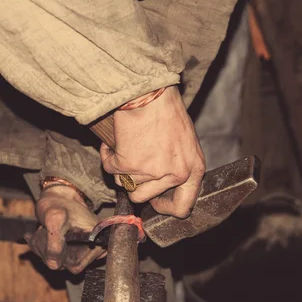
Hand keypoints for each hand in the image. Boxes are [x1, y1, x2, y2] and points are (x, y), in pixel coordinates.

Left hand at [26, 185, 104, 272]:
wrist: (56, 197)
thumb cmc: (57, 204)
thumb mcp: (55, 220)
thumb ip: (54, 243)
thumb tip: (54, 266)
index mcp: (96, 241)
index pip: (76, 265)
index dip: (59, 257)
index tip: (50, 237)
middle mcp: (92, 248)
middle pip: (65, 265)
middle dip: (48, 251)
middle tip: (41, 233)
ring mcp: (81, 250)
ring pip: (57, 262)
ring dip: (43, 249)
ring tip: (40, 232)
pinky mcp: (72, 249)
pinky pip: (53, 258)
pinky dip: (42, 248)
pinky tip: (37, 235)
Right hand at [100, 86, 204, 217]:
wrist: (150, 94)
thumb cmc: (168, 111)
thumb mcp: (186, 141)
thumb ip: (179, 165)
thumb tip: (163, 184)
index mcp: (193, 170)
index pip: (182, 207)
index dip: (164, 206)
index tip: (154, 199)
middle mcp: (174, 174)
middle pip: (143, 197)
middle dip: (133, 183)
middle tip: (132, 164)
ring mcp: (150, 171)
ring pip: (124, 184)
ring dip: (121, 168)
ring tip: (127, 146)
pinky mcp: (127, 164)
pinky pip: (109, 168)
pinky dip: (108, 155)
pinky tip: (115, 142)